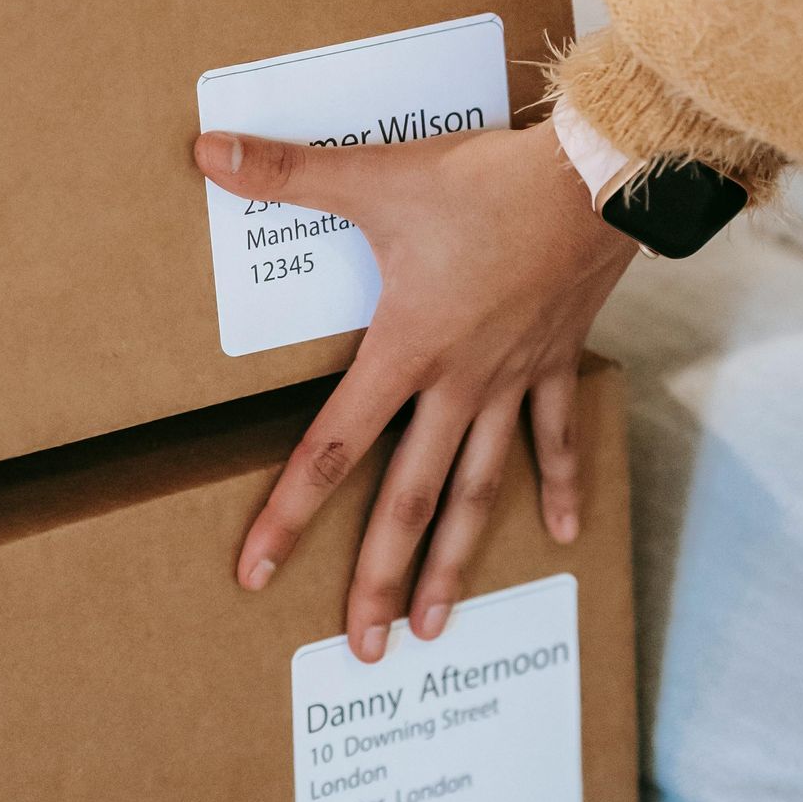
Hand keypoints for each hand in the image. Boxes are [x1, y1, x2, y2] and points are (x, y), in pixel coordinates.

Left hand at [192, 119, 635, 663]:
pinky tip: (562, 536)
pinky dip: (559, 486)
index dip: (290, 515)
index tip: (258, 575)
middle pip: (410, 499)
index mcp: (407, 352)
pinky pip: (557, 438)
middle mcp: (459, 384)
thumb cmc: (486, 180)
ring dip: (457, 560)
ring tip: (435, 626)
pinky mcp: (556, 361)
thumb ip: (289, 174)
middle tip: (365, 648)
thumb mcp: (378, 176)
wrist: (597, 177)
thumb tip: (206, 153)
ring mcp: (513, 381)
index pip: (334, 449)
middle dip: (381, 576)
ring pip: (479, 490)